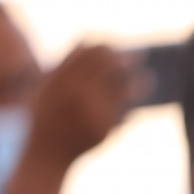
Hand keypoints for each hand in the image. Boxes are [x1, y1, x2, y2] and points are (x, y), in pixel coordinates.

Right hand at [22, 44, 142, 172]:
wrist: (47, 155)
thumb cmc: (45, 116)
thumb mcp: (45, 86)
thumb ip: (65, 62)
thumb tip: (90, 38)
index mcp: (61, 78)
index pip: (92, 52)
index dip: (108, 46)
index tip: (116, 47)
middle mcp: (77, 94)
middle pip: (111, 67)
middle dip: (128, 61)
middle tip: (138, 58)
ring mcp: (92, 113)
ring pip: (125, 89)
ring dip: (140, 82)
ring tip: (148, 79)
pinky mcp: (104, 131)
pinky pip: (124, 112)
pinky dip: (131, 104)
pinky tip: (136, 99)